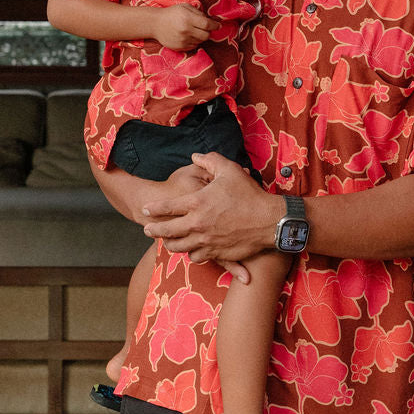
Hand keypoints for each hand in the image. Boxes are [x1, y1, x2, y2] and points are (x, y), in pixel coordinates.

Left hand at [141, 151, 279, 263]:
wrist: (268, 221)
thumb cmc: (249, 194)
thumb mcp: (229, 170)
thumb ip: (210, 160)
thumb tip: (195, 155)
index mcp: (197, 202)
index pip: (167, 207)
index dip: (153, 208)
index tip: (145, 209)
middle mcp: (197, 224)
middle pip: (166, 231)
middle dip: (154, 230)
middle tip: (147, 229)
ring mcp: (205, 240)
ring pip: (178, 247)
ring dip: (169, 244)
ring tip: (166, 242)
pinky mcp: (216, 252)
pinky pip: (196, 257)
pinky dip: (190, 254)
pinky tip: (190, 251)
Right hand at [151, 4, 217, 50]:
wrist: (155, 24)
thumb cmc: (171, 13)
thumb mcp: (185, 7)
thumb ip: (198, 12)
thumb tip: (210, 20)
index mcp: (188, 18)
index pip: (208, 25)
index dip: (215, 26)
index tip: (218, 26)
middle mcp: (186, 30)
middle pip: (206, 35)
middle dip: (208, 32)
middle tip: (205, 28)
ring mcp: (183, 40)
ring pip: (200, 41)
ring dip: (200, 36)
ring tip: (193, 30)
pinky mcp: (180, 47)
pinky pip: (193, 46)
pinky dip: (194, 41)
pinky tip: (187, 36)